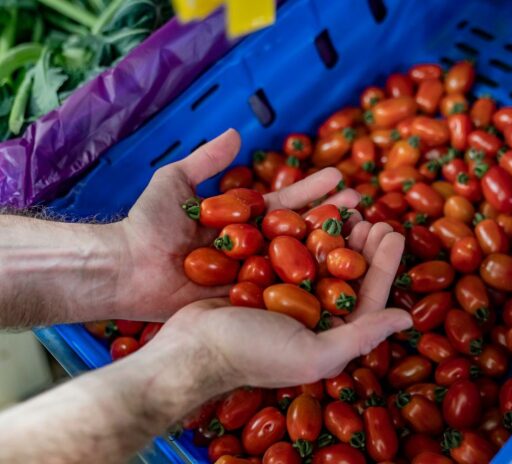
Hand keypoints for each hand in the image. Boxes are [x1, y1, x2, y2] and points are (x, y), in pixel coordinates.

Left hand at [114, 129, 361, 320]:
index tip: (338, 178)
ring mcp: (250, 276)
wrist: (125, 268)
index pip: (285, 204)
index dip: (311, 190)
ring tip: (358, 238)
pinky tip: (334, 281)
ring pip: (295, 264)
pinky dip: (305, 288)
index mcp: (240, 221)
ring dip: (326, 252)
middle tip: (361, 206)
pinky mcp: (243, 301)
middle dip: (329, 218)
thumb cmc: (146, 225)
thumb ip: (206, 160)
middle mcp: (251, 249)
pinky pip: (277, 294)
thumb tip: (236, 133)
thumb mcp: (175, 182)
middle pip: (298, 233)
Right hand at [151, 230, 410, 390]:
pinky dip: (302, 230)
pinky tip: (311, 209)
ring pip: (320, 257)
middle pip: (346, 274)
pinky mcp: (260, 279)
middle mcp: (311, 316)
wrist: (188, 347)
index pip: (367, 296)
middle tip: (372, 215)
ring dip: (336, 232)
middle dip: (362, 243)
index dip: (384, 264)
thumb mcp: (313, 353)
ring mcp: (285, 296)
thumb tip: (405, 319)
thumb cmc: (250, 354)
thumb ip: (361, 336)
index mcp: (328, 336)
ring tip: (348, 206)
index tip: (392, 232)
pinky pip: (289, 249)